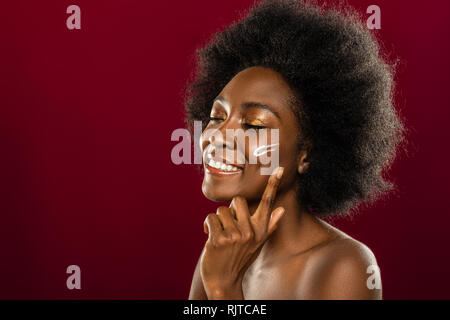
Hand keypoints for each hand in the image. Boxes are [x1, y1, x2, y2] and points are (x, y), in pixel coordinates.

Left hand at [200, 167, 284, 298]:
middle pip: (237, 200)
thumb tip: (282, 209)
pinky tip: (210, 238)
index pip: (267, 203)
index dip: (273, 185)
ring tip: (219, 235)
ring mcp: (235, 236)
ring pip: (221, 210)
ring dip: (217, 221)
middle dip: (229, 211)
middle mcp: (250, 232)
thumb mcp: (257, 244)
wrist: (224, 281)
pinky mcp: (219, 239)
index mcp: (260, 230)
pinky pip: (210, 218)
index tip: (279, 169)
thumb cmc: (240, 259)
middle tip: (228, 226)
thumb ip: (269, 225)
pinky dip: (207, 226)